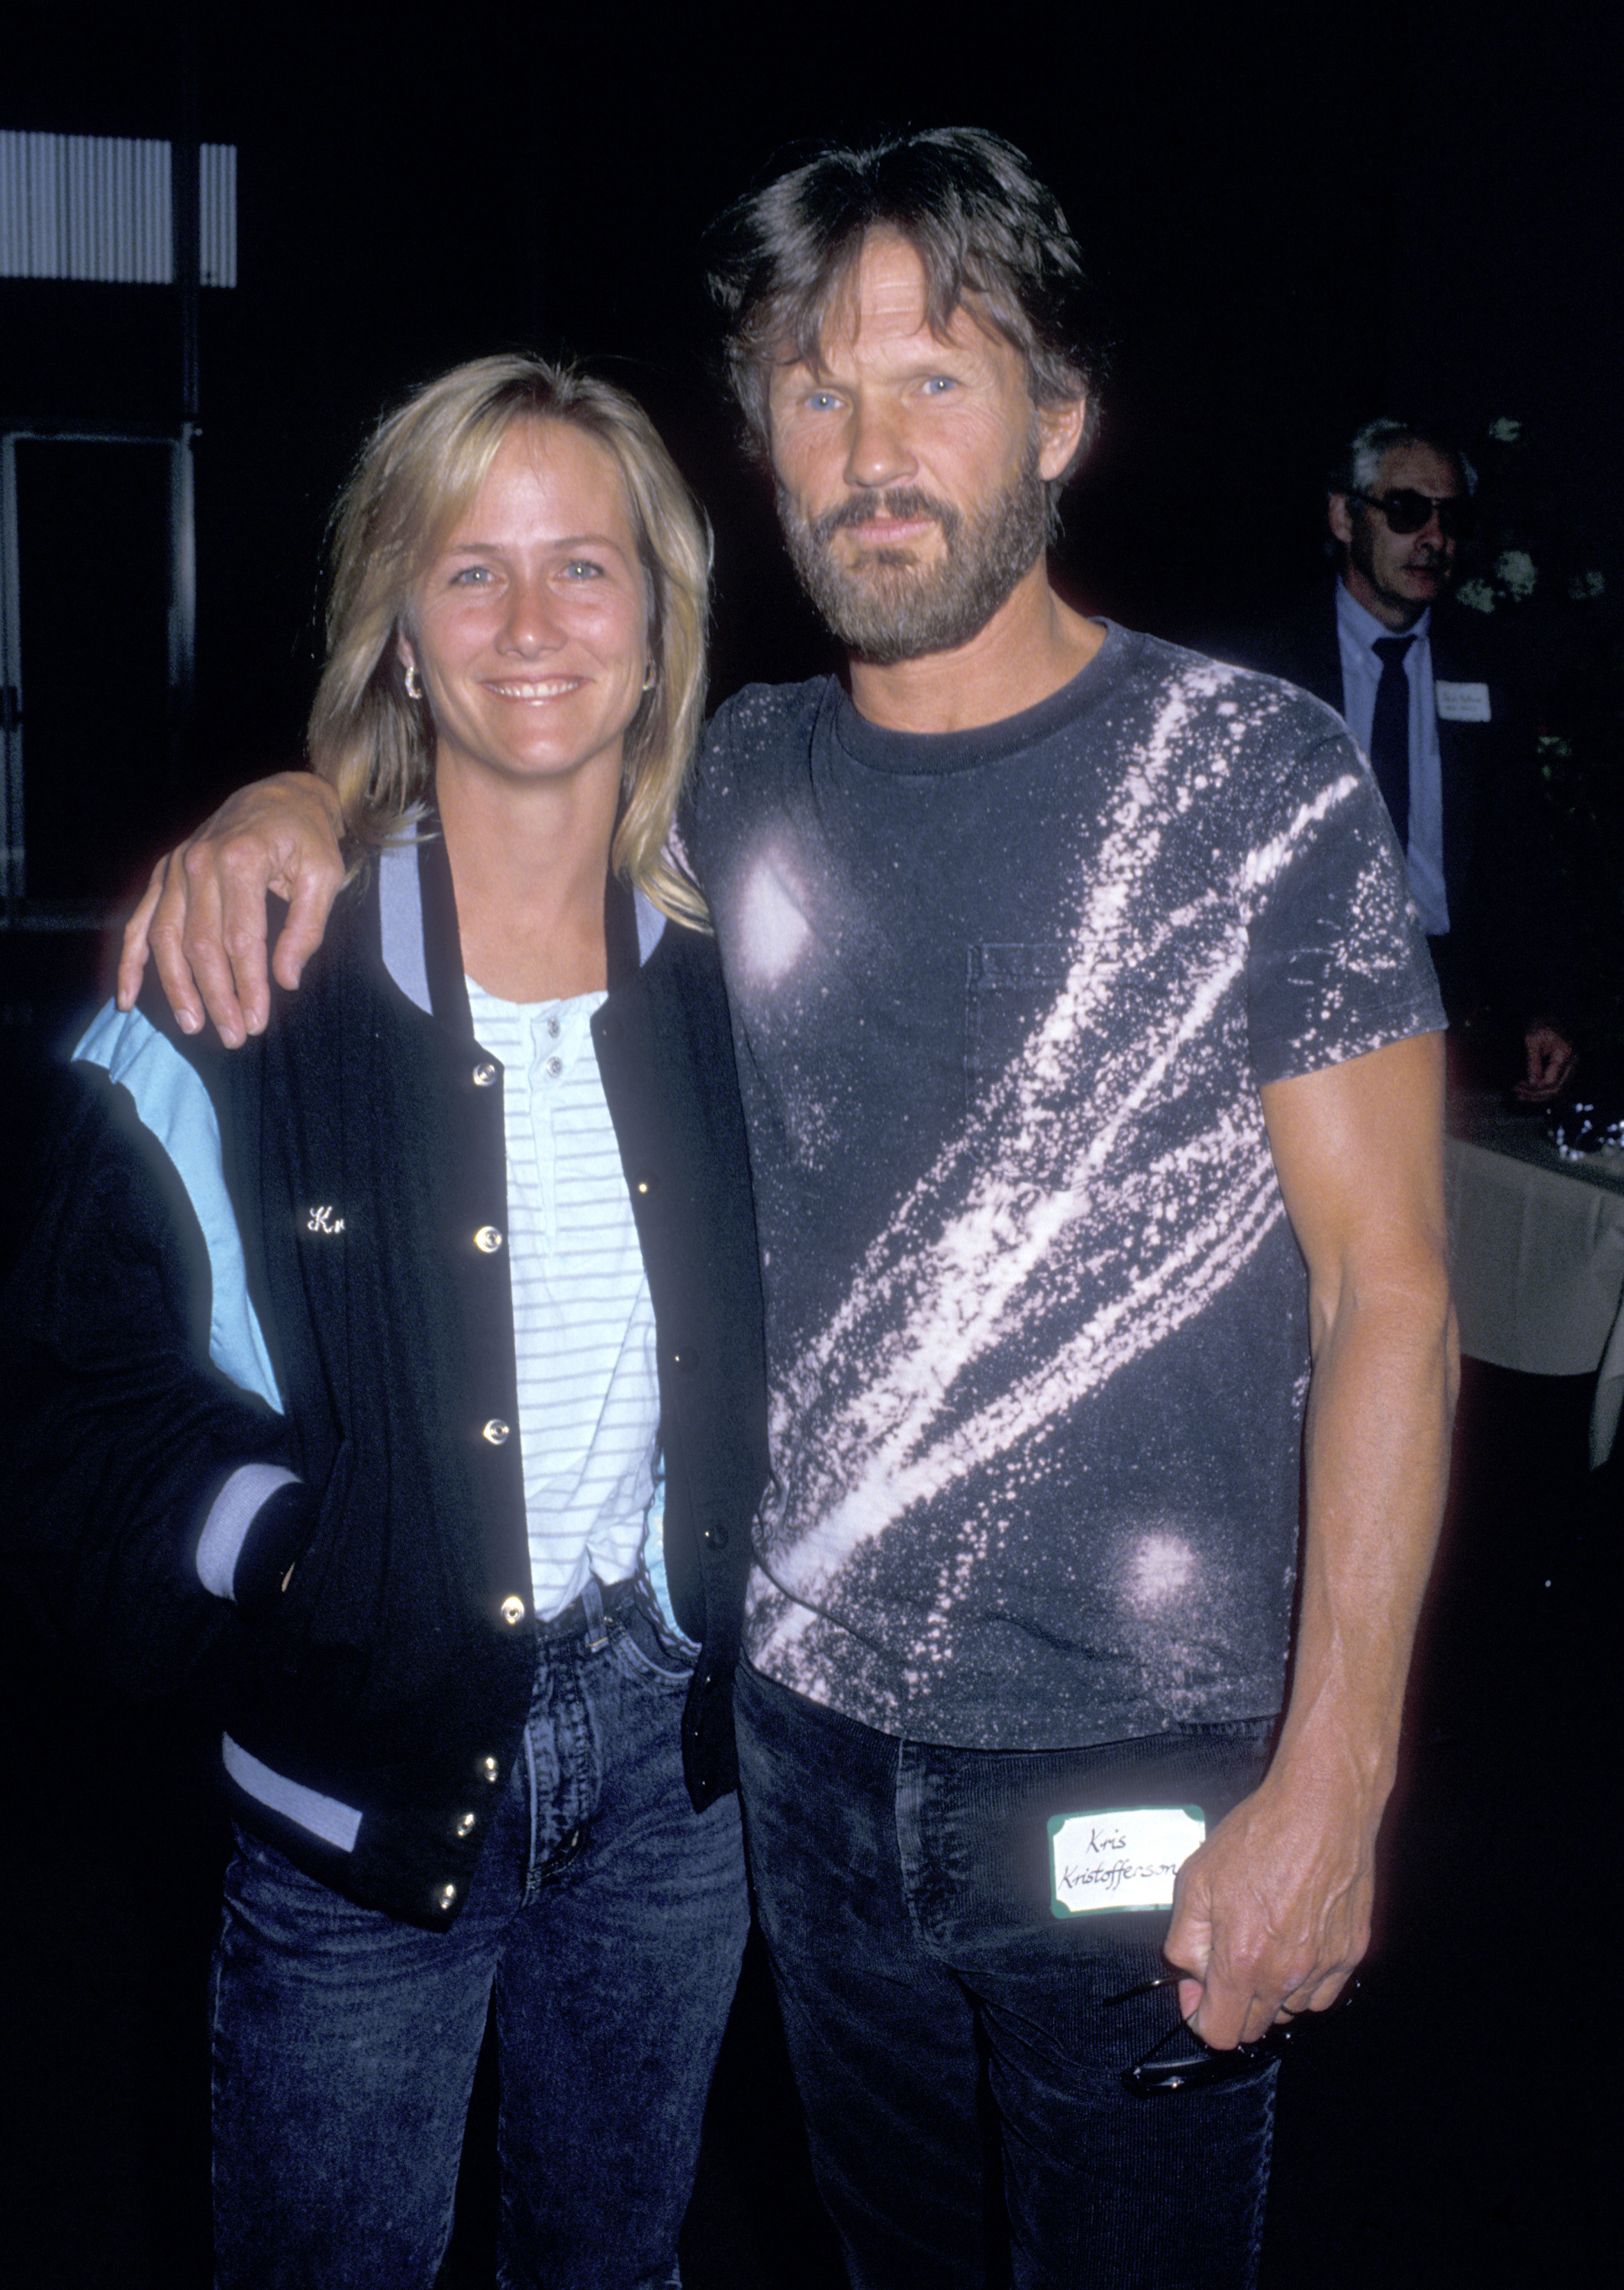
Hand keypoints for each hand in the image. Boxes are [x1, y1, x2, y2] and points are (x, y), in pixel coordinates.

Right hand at [117, 774, 345, 1046]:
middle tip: (233, 1036)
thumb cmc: (307, 838)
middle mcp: (198, 862)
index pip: (241, 939)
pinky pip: (139, 922)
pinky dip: (131, 961)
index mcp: (241, 860)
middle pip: (200, 945)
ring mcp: (174, 868)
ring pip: (165, 938)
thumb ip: (307, 928)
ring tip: (193, 1025)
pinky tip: (127, 998)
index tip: (256, 1022)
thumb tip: (286, 980)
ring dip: (177, 987)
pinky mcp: (163, 875)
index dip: (248, 986)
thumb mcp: (324, 876)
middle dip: (216, 996)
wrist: (281, 795)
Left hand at [1162, 1768, 1374, 2048]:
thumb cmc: (1260, 1836)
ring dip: (1271, 1993)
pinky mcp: (1351, 1954)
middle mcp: (1286, 1974)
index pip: (1219, 2032)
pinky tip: (1295, 1943)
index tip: (1197, 1993)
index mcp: (1243, 1960)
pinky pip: (1323, 1993)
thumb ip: (1186, 1940)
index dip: (1200, 2017)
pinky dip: (1306, 1982)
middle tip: (1227, 1960)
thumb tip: (1191, 1976)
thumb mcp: (1196, 1880)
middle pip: (1254, 2028)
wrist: (1321, 1808)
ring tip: (1265, 1943)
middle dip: (1233, 2004)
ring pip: (1290, 2012)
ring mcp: (1324, 1967)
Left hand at [1514, 1024, 1576, 1103]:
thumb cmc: (1539, 1026)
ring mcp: (1570, 1066)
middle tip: (1517, 1094)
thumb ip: (1533, 1062)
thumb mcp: (1532, 1041)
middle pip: (1557, 1089)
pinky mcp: (1564, 1069)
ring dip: (1539, 1095)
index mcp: (1566, 1055)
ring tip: (1519, 1096)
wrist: (1547, 1019)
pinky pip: (1555, 1084)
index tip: (1518, 1086)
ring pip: (1557, 1090)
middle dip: (1536, 1095)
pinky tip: (1527, 1091)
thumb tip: (1533, 1083)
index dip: (1535, 1089)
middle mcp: (1572, 1063)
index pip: (1552, 1082)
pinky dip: (1542, 1090)